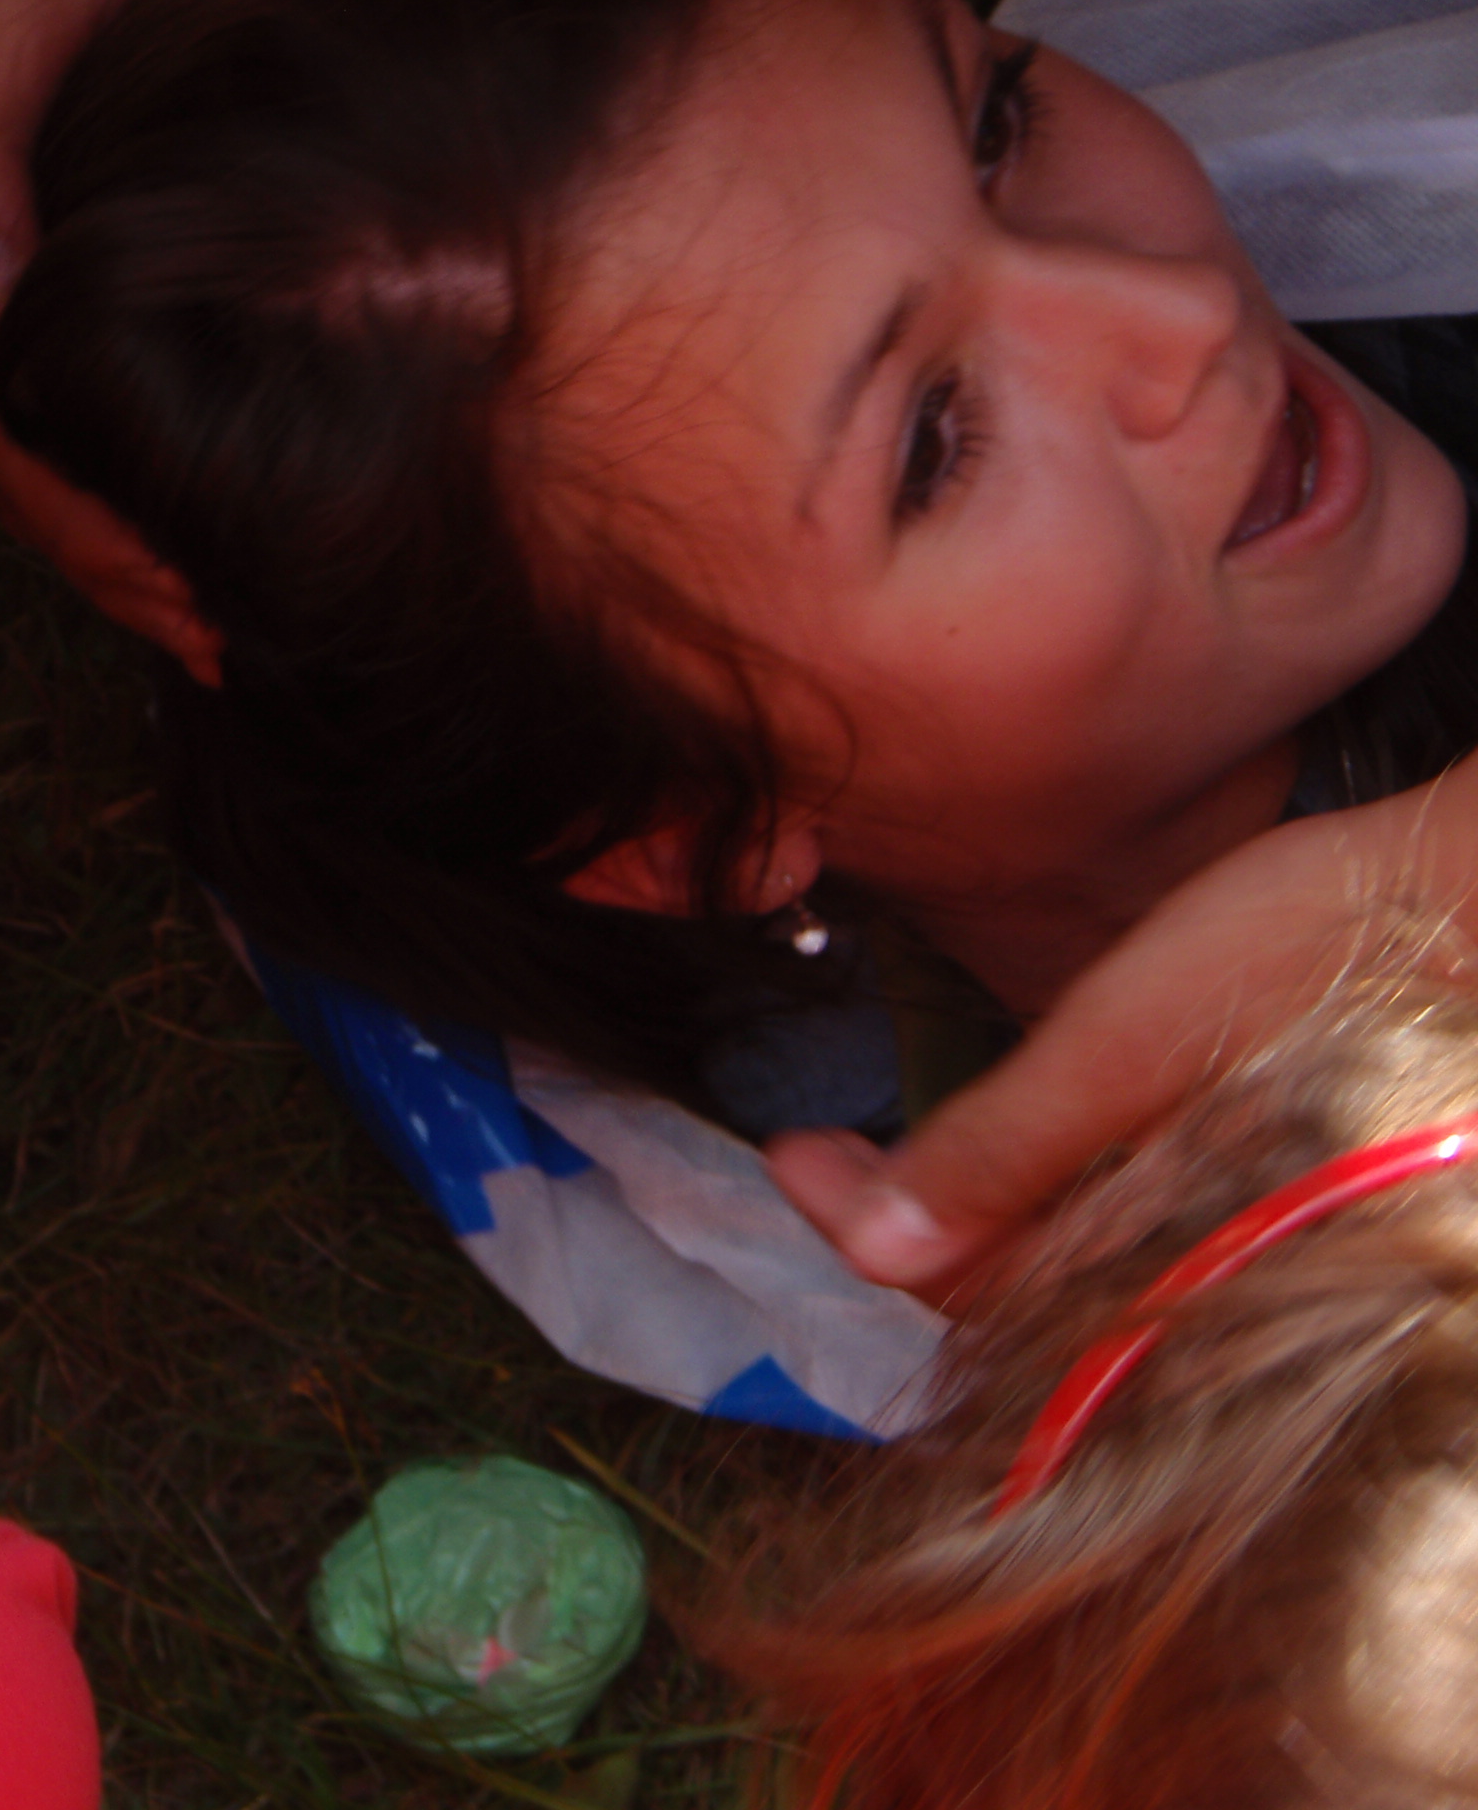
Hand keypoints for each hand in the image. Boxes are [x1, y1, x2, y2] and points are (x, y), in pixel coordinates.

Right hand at [0, 0, 243, 679]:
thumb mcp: (45, 0)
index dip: (64, 504)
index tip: (159, 573)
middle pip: (17, 451)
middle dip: (101, 555)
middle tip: (204, 631)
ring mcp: (43, 277)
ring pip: (45, 455)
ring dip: (115, 558)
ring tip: (208, 632)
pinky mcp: (98, 291)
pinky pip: (88, 420)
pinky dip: (135, 505)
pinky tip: (193, 567)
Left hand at [766, 760, 1477, 1307]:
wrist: (1473, 901)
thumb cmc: (1308, 955)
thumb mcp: (1128, 1044)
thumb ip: (1007, 1153)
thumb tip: (869, 1253)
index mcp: (1166, 1267)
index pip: (971, 1291)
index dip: (861, 1227)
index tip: (789, 1152)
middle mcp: (1201, 1279)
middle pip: (1014, 1298)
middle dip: (906, 1233)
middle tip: (821, 1157)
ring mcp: (1233, 1237)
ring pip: (1063, 1263)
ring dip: (965, 1215)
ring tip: (880, 1152)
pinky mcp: (1259, 1190)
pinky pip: (1126, 1227)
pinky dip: (1044, 1195)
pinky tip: (1011, 1144)